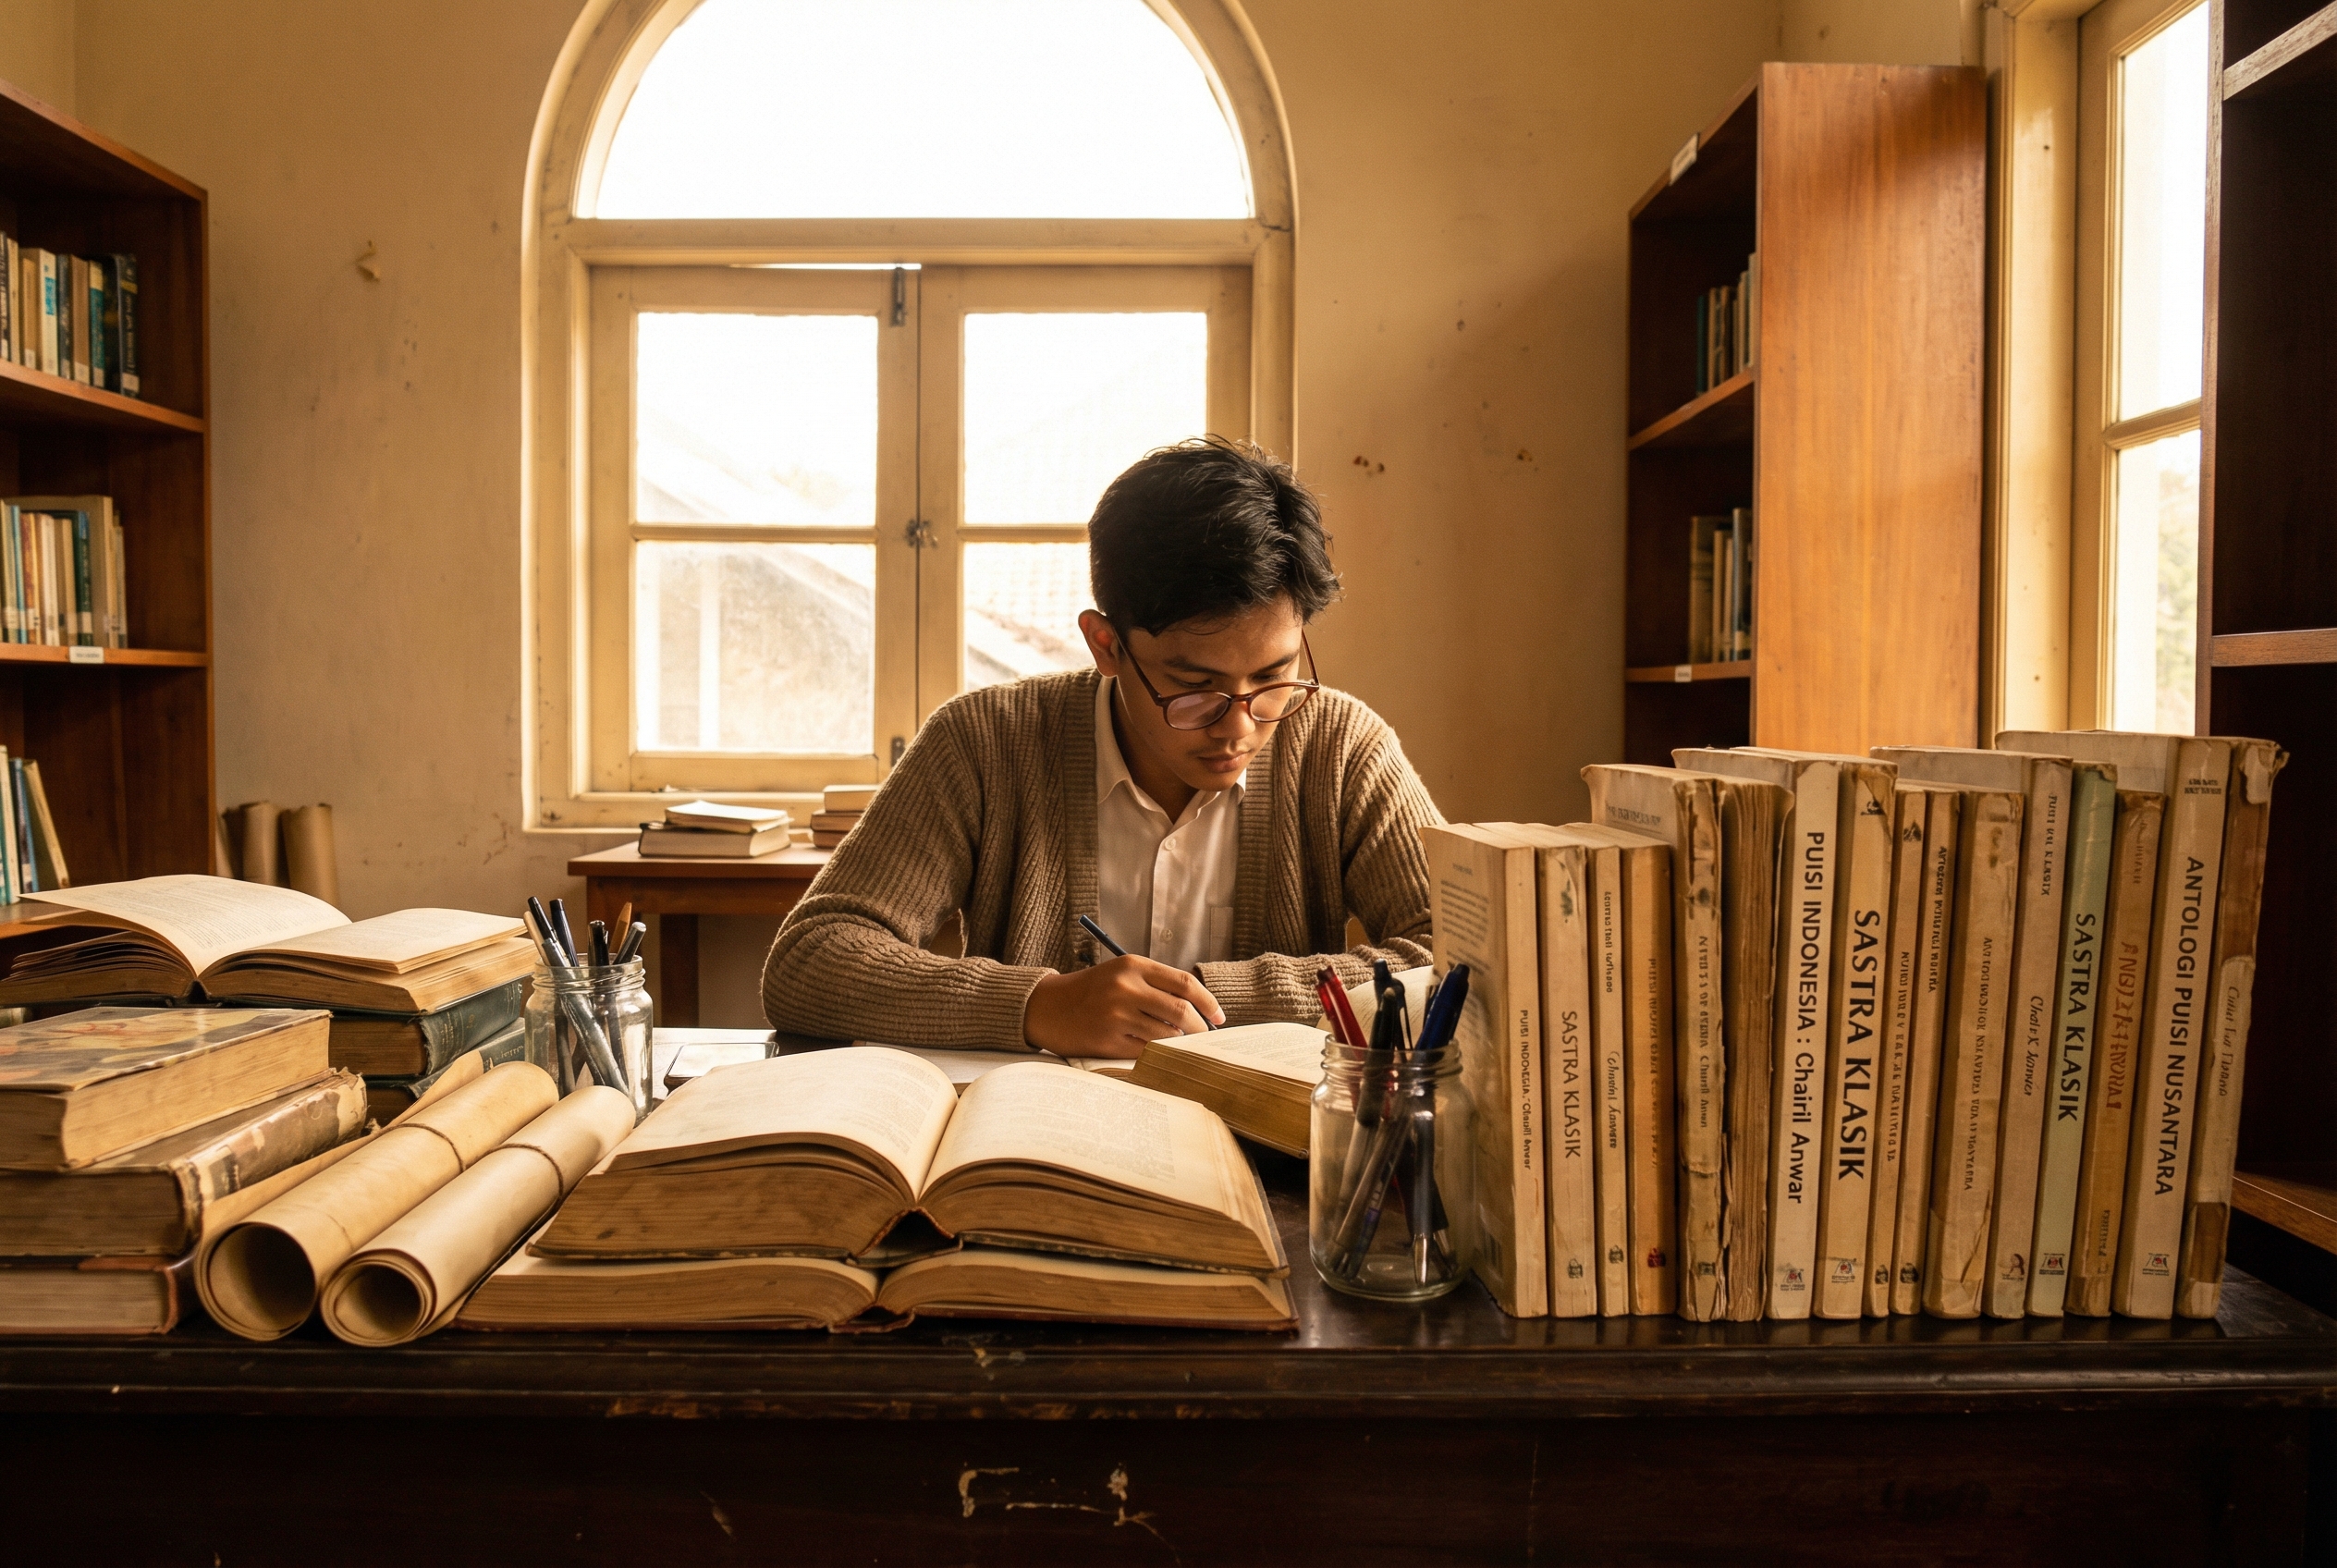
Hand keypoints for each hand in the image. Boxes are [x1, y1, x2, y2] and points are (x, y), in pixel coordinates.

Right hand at [1023, 956, 1225, 1057]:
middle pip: (1181, 1010)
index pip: (1185, 983)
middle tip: (1205, 1038)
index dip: (1209, 1002)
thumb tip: (1199, 1012)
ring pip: (1167, 1034)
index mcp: (1133, 965)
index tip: (1220, 1017)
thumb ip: (1156, 985)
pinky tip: (1159, 1054)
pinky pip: (1146, 1051)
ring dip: (1179, 1043)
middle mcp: (1126, 987)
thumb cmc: (1090, 991)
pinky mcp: (1107, 1039)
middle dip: (1200, 1028)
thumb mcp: (1121, 974)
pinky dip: (1158, 1054)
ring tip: (1181, 1046)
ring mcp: (1116, 1014)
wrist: (1046, 1007)